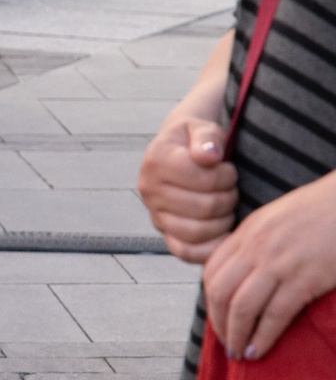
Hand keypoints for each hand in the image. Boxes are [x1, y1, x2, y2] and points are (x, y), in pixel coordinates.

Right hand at [138, 117, 237, 261]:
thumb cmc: (197, 140)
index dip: (227, 175)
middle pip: (203, 207)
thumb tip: (210, 155)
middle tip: (231, 188)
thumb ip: (207, 137)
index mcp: (156, 160)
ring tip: (226, 205)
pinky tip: (225, 233)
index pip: (202, 179)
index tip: (229, 168)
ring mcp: (155, 214)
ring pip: (197, 231)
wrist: (180, 150)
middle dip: (228, 197)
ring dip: (223, 220)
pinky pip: (186, 252)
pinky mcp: (164, 233)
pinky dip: (209, 248)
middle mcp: (149, 189)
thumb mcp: (202, 127)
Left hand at [202, 173, 335, 358]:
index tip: (218, 319)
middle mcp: (256, 248)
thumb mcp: (277, 219)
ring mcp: (279, 264)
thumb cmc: (322, 211)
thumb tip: (242, 274)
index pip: (211, 273)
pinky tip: (260, 349)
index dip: (210, 302)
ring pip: (242, 307)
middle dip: (219, 324)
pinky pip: (275, 314)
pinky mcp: (305, 279)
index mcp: (247, 232)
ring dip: (237, 335)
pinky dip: (263, 336)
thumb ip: (255, 243)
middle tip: (227, 344)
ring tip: (241, 353)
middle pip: (220, 293)